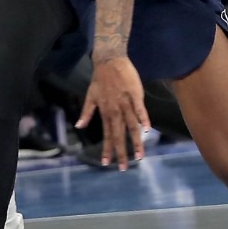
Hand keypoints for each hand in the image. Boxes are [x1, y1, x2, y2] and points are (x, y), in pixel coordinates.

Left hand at [77, 56, 147, 170]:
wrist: (110, 60)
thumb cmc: (100, 78)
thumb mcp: (89, 96)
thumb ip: (86, 112)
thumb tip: (79, 126)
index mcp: (105, 112)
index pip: (107, 135)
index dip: (107, 149)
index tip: (107, 163)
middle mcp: (115, 110)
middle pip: (119, 135)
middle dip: (121, 152)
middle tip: (124, 168)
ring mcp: (126, 103)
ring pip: (131, 126)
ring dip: (136, 142)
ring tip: (140, 156)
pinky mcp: (135, 95)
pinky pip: (140, 110)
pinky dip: (143, 119)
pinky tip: (148, 130)